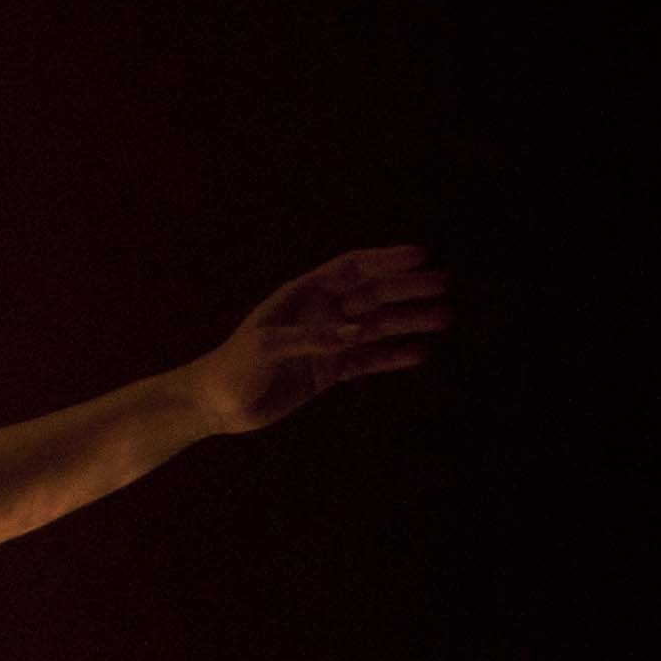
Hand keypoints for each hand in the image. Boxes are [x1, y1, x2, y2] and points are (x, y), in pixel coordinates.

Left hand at [188, 245, 445, 431]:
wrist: (216, 404)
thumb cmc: (233, 366)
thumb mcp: (267, 346)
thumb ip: (312, 338)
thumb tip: (358, 333)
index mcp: (302, 295)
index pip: (351, 269)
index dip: (384, 260)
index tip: (419, 256)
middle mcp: (320, 314)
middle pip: (372, 294)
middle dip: (407, 289)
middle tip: (443, 285)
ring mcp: (327, 342)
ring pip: (377, 326)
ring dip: (409, 321)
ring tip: (444, 318)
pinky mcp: (329, 370)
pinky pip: (368, 360)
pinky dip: (393, 356)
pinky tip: (420, 353)